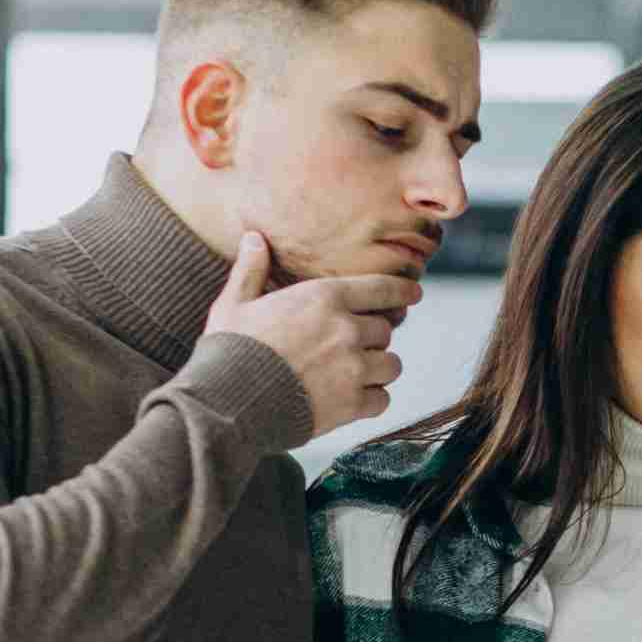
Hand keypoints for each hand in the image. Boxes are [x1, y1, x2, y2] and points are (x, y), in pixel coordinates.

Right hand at [205, 231, 420, 433]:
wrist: (227, 400)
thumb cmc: (229, 349)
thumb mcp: (234, 303)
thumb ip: (251, 270)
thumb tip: (254, 238)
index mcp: (324, 298)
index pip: (382, 288)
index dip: (402, 290)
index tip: (414, 292)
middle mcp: (347, 330)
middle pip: (385, 330)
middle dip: (372, 338)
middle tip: (351, 346)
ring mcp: (353, 368)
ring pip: (390, 365)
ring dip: (378, 369)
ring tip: (355, 373)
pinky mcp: (353, 403)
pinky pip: (382, 399)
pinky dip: (371, 400)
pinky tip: (352, 400)